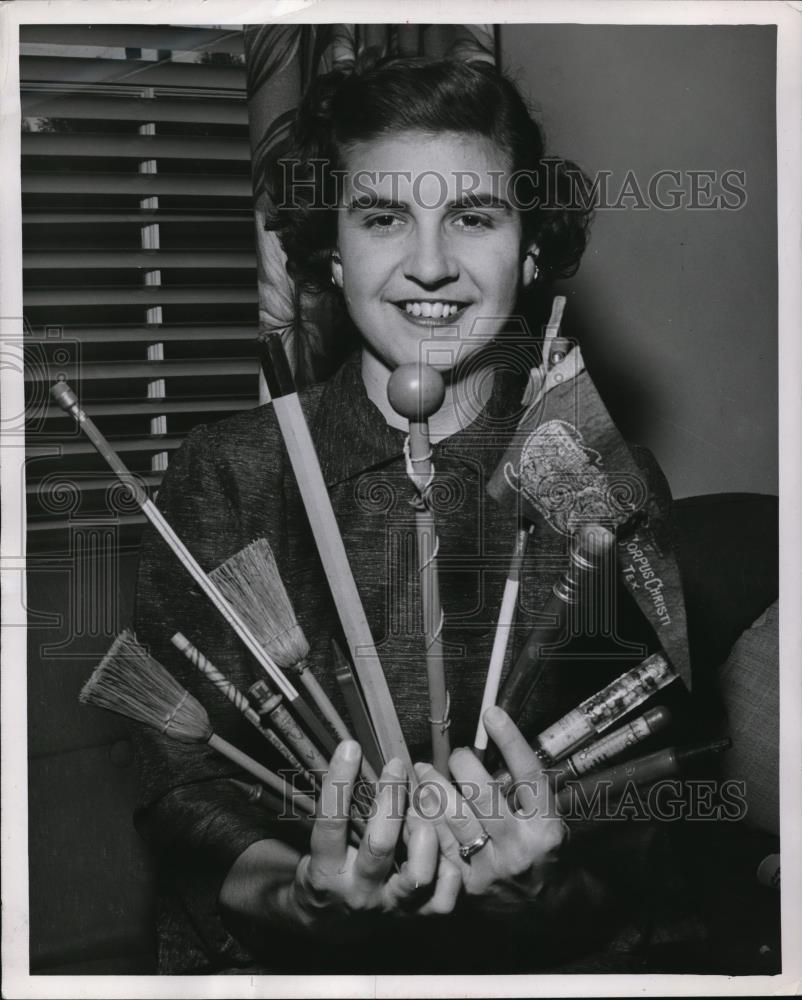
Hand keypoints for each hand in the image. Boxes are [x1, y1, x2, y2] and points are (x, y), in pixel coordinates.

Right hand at [288, 740, 459, 932]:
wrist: (331, 923)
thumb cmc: (329, 869)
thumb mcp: (318, 843)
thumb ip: (335, 810)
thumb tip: (353, 752)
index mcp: (327, 871)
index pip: (330, 824)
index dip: (339, 783)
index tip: (351, 747)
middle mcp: (359, 892)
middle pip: (379, 847)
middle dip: (391, 800)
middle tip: (396, 767)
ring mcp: (391, 908)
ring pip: (418, 875)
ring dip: (426, 833)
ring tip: (424, 803)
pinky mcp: (417, 917)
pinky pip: (443, 897)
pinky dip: (449, 867)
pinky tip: (444, 840)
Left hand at [414, 706, 567, 915]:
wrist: (548, 908)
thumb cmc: (544, 850)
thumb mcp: (547, 817)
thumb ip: (523, 786)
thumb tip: (492, 737)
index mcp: (546, 826)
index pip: (528, 774)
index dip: (509, 740)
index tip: (491, 714)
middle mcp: (520, 846)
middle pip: (483, 794)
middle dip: (462, 764)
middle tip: (453, 753)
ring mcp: (492, 867)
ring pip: (454, 818)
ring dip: (433, 788)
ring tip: (423, 770)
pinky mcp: (467, 884)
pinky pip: (438, 844)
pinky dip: (424, 820)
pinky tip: (415, 803)